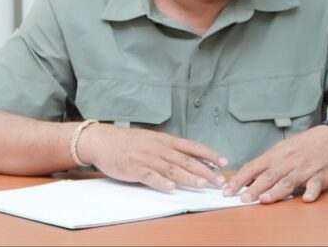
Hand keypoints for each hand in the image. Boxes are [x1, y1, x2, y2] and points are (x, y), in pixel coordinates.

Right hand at [78, 124, 227, 190]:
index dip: (208, 154)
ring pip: (170, 168)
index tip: (224, 162)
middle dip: (204, 171)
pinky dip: (160, 181)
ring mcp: (145, 157)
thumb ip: (171, 150)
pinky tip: (170, 187)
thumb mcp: (152, 141)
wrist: (102, 140)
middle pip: (185, 160)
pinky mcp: (133, 167)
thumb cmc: (129, 143)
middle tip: (219, 181)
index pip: (191, 146)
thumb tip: (194, 159)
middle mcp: (157, 147)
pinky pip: (149, 175)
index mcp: (164, 140)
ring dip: (187, 177)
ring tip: (201, 185)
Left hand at [224, 124, 327, 203]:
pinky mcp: (320, 176)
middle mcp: (287, 163)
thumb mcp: (279, 151)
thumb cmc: (300, 148)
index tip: (228, 190)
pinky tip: (306, 198)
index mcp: (274, 156)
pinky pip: (315, 184)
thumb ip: (264, 165)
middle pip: (268, 176)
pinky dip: (311, 191)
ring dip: (276, 191)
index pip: (252, 168)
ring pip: (288, 182)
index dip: (239, 179)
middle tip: (243, 199)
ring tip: (264, 199)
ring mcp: (303, 169)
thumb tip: (246, 178)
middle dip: (254, 188)